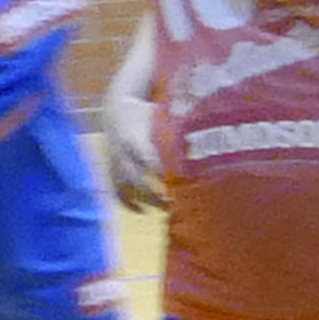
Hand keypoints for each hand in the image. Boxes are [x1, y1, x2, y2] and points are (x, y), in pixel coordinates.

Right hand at [98, 95, 167, 213]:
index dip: (159, 171)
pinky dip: (128, 203)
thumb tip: (207, 143)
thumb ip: (176, 131)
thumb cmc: (145, 113)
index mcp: (132, 137)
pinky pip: (115, 189)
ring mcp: (114, 162)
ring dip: (144, 200)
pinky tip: (143, 211)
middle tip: (176, 202)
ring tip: (167, 208)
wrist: (115, 108)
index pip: (145, 157)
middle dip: (154, 193)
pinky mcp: (111, 168)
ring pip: (124, 187)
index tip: (177, 182)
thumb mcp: (160, 116)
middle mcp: (121, 152)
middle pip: (134, 178)